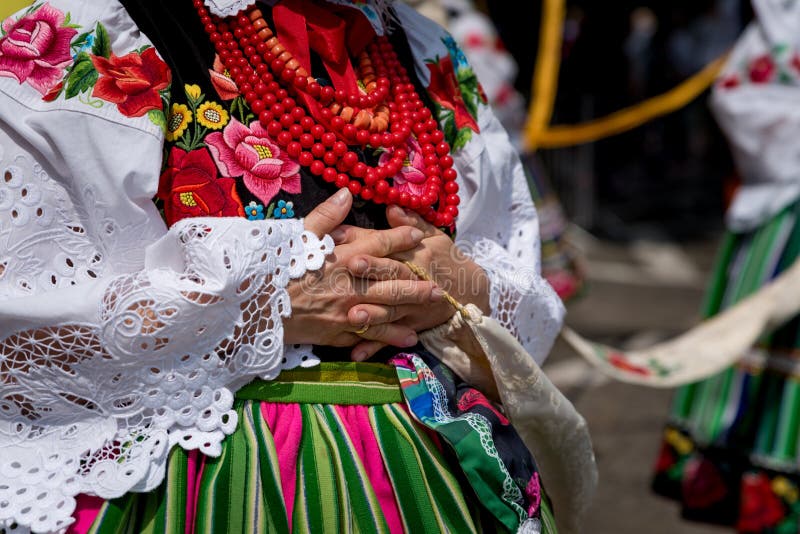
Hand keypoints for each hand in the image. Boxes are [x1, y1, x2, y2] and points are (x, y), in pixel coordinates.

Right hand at [283, 189, 443, 347]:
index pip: (378, 245)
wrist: (251, 308)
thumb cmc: (272, 269)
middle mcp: (348, 284)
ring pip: (387, 309)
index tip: (419, 236)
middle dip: (417, 280)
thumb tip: (347, 193)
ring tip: (433, 306)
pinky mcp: (337, 332)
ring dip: (412, 307)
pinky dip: (390, 336)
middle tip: (440, 281)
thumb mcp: (295, 236)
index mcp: (339, 257)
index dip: (401, 239)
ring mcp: (345, 310)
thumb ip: (325, 216)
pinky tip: (409, 338)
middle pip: (391, 281)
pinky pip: (369, 333)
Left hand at [337, 205, 490, 359]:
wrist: (472, 292)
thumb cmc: (447, 259)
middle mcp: (413, 281)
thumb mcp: (434, 236)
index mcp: (417, 256)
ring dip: (372, 314)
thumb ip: (411, 222)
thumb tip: (391, 207)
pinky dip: (373, 347)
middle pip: (391, 276)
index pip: (393, 248)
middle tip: (352, 267)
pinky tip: (355, 353)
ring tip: (353, 316)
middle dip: (372, 272)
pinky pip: (389, 338)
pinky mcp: (409, 326)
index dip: (375, 244)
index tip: (355, 239)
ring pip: (390, 310)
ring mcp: (411, 307)